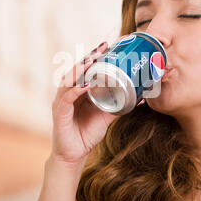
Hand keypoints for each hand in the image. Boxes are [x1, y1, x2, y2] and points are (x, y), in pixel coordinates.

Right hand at [51, 41, 116, 164]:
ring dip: (81, 69)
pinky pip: (67, 98)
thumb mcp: (106, 116)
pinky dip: (76, 90)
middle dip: (89, 57)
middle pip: (77, 70)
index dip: (95, 56)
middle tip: (103, 47)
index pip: (86, 69)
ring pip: (69, 80)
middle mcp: (69, 92)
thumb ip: (119, 106)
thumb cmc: (87, 133)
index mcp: (79, 90)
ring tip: (92, 60)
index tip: (109, 45)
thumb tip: (141, 98)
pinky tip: (85, 84)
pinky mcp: (59, 113)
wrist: (74, 155)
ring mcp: (62, 101)